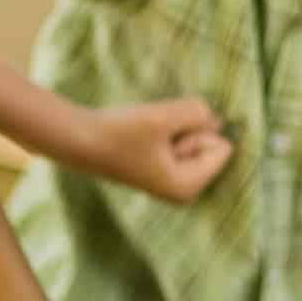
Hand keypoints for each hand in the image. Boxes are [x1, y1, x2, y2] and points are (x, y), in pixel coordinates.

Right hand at [86, 98, 232, 202]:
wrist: (78, 140)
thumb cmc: (118, 133)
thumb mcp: (162, 116)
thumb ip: (198, 111)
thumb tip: (215, 118)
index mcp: (189, 188)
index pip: (223, 147)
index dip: (196, 133)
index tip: (162, 141)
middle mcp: (184, 189)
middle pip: (210, 142)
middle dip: (184, 132)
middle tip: (150, 140)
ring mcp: (173, 178)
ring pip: (195, 137)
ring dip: (172, 129)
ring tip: (144, 138)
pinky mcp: (162, 165)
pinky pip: (180, 137)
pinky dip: (165, 131)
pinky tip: (141, 139)